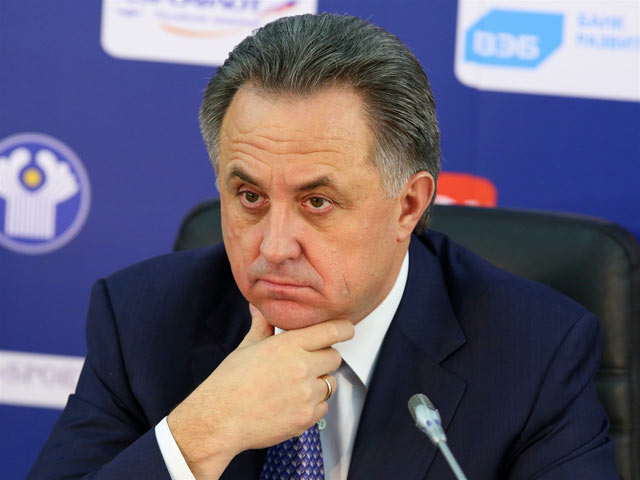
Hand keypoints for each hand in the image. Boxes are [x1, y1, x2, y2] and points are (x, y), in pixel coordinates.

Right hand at [167, 305, 353, 478]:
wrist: (219, 419)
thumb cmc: (229, 382)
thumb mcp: (247, 348)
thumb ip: (262, 326)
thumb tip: (259, 307)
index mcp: (288, 345)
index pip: (332, 330)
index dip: (344, 328)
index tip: (347, 329)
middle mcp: (302, 367)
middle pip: (335, 356)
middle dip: (324, 357)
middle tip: (306, 362)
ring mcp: (306, 394)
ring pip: (330, 382)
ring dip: (318, 382)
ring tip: (293, 386)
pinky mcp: (306, 418)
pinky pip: (323, 407)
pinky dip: (312, 405)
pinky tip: (291, 404)